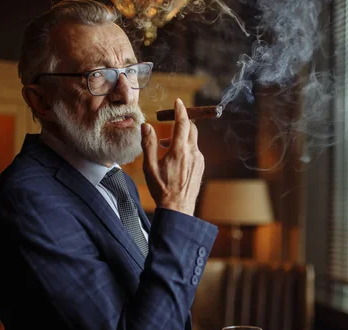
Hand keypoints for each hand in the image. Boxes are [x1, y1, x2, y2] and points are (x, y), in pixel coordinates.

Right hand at [141, 98, 203, 215]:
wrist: (178, 209)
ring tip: (165, 146)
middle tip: (170, 121)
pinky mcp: (201, 166)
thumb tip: (146, 126)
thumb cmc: (162, 189)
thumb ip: (148, 144)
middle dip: (181, 122)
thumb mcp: (150, 167)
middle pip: (191, 129)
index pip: (183, 123)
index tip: (177, 102)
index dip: (180, 110)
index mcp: (179, 151)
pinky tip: (174, 158)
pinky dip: (185, 148)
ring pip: (192, 140)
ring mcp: (199, 160)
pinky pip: (194, 150)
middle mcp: (193, 153)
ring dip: (180, 137)